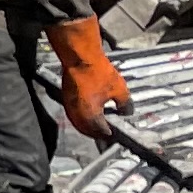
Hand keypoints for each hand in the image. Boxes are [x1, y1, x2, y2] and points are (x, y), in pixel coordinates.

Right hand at [45, 14, 131, 139]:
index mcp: (90, 115)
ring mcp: (69, 106)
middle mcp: (77, 114)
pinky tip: (89, 112)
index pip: (100, 132)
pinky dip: (81, 117)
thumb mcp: (120, 89)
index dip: (108, 135)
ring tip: (97, 125)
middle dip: (96, 134)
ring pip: (78, 123)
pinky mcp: (66, 97)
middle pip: (86, 130)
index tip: (114, 136)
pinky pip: (74, 113)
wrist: (80, 56)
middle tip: (105, 135)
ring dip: (87, 126)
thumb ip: (125, 105)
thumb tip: (127, 112)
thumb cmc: (98, 72)